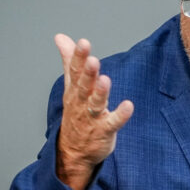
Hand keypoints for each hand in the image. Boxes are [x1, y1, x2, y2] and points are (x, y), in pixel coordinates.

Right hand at [54, 34, 133, 189]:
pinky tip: (129, 106)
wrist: (72, 152)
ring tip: (105, 80)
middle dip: (88, 73)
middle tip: (93, 60)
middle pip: (84, 86)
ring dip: (100, 92)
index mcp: (74, 90)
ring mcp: (92, 118)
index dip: (78, 57)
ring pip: (95, 103)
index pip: (75, 71)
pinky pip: (112, 123)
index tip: (84, 42)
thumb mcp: (71, 86)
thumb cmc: (75, 113)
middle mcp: (81, 102)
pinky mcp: (104, 131)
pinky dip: (120, 115)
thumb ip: (69, 61)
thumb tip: (60, 37)